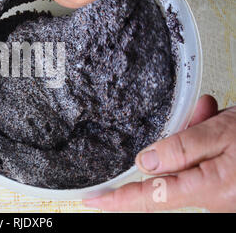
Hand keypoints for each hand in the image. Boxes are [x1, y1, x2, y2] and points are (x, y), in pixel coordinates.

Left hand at [83, 95, 235, 211]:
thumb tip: (144, 162)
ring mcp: (221, 191)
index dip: (117, 200)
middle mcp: (214, 197)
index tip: (91, 199)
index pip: (150, 197)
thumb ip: (181, 149)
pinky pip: (202, 160)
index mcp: (211, 188)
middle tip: (196, 116)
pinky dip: (206, 138)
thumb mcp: (224, 132)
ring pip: (186, 160)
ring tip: (212, 114)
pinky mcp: (226, 182)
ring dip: (194, 134)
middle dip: (175, 140)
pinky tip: (216, 121)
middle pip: (169, 172)